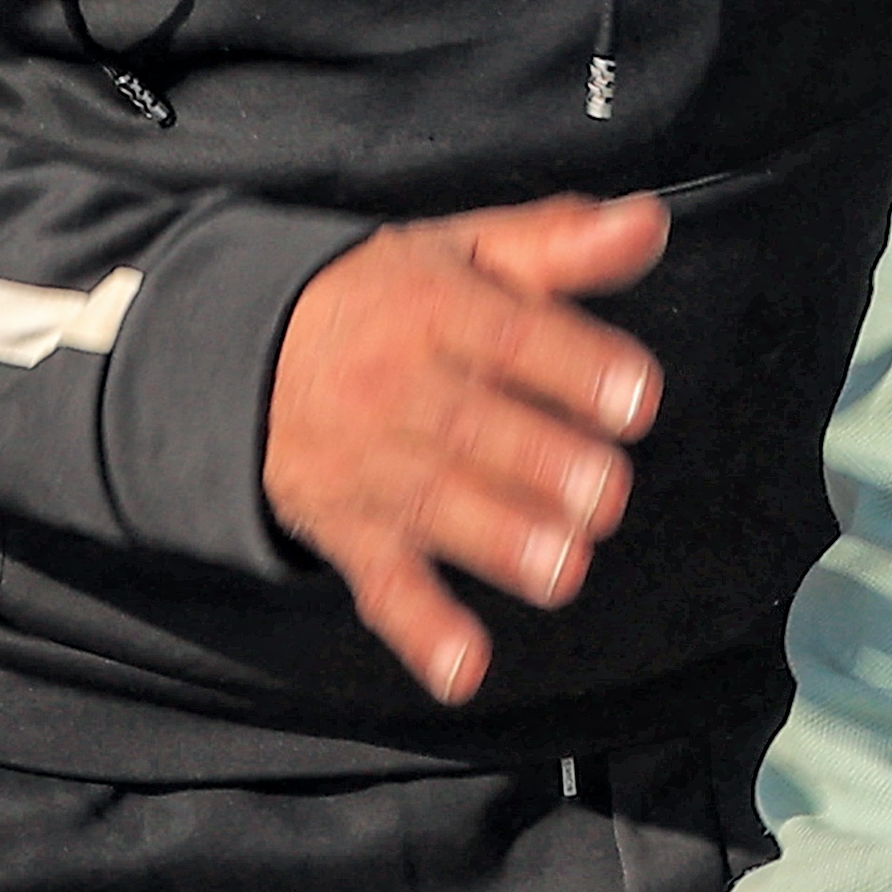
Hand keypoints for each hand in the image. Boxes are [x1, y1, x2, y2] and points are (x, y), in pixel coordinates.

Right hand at [258, 194, 670, 697]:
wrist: (243, 353)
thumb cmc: (386, 300)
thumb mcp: (466, 252)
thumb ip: (562, 243)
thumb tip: (648, 222)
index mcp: (434, 310)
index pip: (509, 335)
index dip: (575, 365)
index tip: (638, 396)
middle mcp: (397, 388)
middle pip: (472, 427)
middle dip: (541, 463)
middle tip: (606, 493)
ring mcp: (369, 467)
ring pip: (433, 506)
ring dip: (498, 540)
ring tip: (563, 567)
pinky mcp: (350, 531)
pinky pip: (381, 584)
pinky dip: (421, 630)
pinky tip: (463, 669)